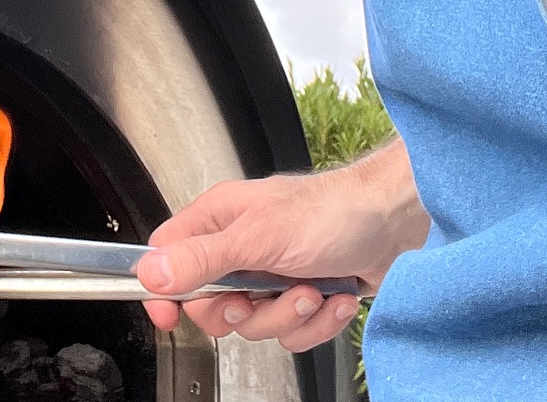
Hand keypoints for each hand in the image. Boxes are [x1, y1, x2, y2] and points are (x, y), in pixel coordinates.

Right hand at [136, 137, 428, 352]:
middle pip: (212, 304)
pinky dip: (318, 322)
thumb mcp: (257, 237)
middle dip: (244, 311)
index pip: (168, 256)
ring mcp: (272, 274)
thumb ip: (202, 258)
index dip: (164, 288)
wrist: (393, 225)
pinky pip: (293, 333)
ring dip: (290, 314)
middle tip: (261, 294)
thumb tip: (152, 272)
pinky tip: (333, 296)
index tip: (170, 315)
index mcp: (219, 220)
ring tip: (311, 288)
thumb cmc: (330, 212)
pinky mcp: (302, 296)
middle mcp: (241, 247)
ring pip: (256, 324)